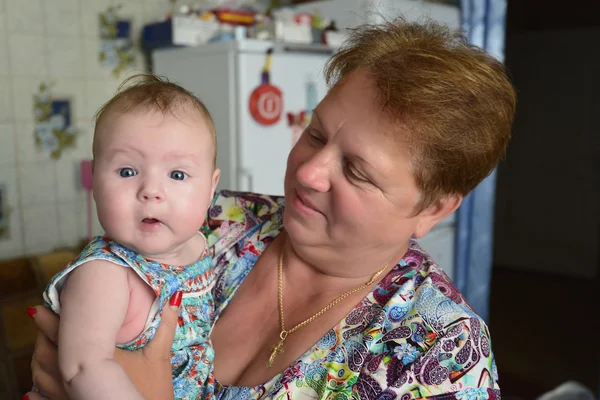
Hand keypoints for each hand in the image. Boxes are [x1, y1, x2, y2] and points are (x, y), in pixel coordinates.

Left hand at [25, 292, 181, 399]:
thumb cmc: (151, 392)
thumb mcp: (160, 357)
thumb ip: (166, 326)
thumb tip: (174, 297)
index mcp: (94, 357)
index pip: (64, 332)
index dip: (51, 316)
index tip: (48, 303)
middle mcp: (74, 376)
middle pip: (45, 351)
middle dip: (42, 333)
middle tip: (42, 317)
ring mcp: (67, 395)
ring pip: (40, 373)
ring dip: (38, 357)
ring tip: (41, 344)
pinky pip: (41, 397)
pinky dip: (36, 388)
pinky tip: (34, 386)